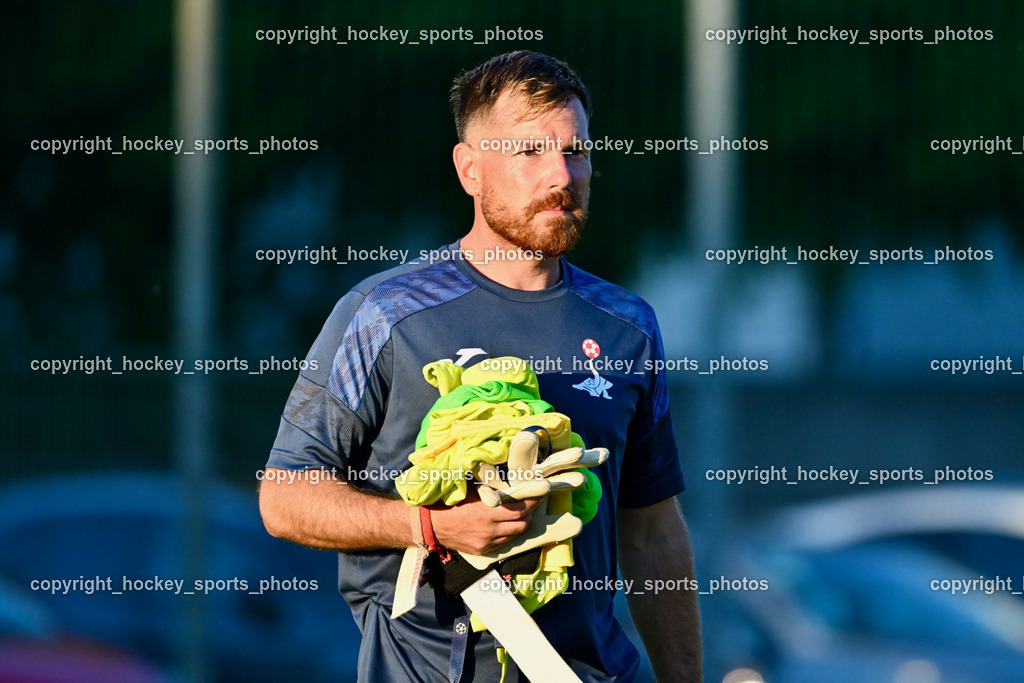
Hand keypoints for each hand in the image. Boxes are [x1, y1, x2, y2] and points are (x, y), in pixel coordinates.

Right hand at [428, 486, 543, 554]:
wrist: (431, 524)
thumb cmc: (450, 502)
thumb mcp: (472, 489)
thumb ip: (491, 487)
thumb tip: (510, 479)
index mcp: (487, 512)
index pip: (520, 508)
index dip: (533, 500)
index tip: (542, 491)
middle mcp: (490, 529)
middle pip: (522, 523)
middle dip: (531, 511)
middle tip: (534, 500)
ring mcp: (487, 542)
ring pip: (515, 534)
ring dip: (521, 522)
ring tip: (523, 512)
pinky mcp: (483, 550)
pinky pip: (504, 542)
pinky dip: (509, 533)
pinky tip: (507, 524)